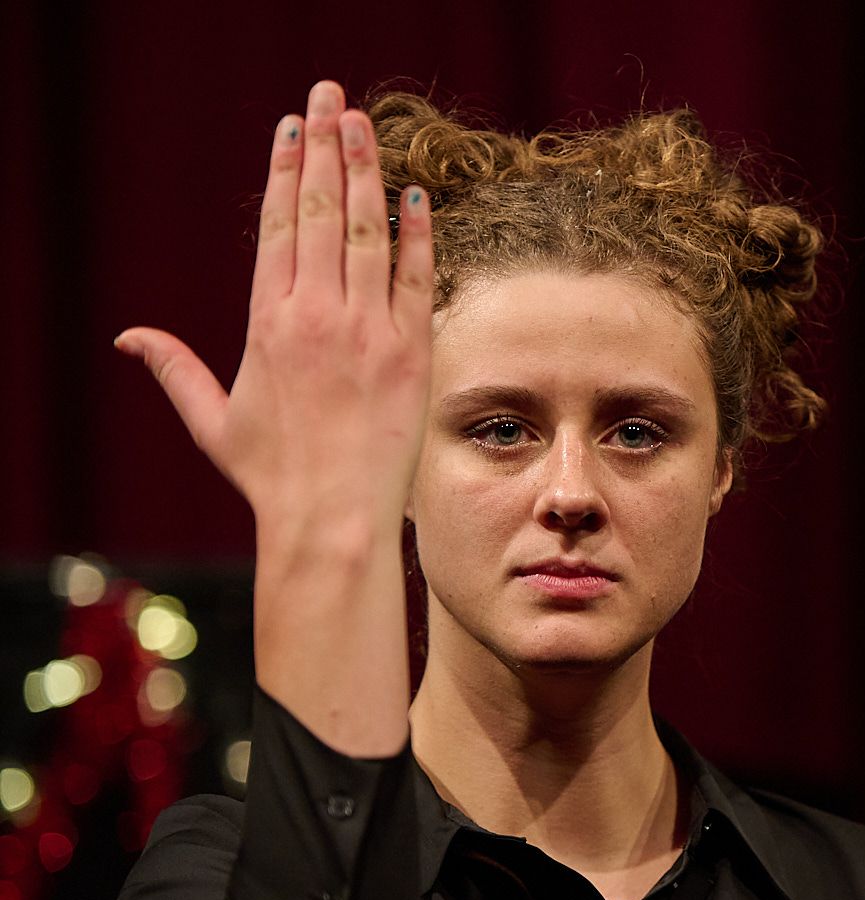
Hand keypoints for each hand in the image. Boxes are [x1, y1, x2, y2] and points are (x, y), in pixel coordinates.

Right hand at [114, 80, 432, 540]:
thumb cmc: (274, 476)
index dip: (285, 171)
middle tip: (331, 98)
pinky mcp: (411, 353)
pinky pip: (415, 279)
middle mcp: (317, 317)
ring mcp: (367, 332)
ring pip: (366, 234)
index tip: (292, 128)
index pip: (276, 228)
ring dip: (367, 174)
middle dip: (326, 149)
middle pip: (319, 213)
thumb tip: (131, 337)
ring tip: (366, 126)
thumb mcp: (214, 420)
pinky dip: (417, 235)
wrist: (332, 519)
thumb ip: (176, 371)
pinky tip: (414, 197)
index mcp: (267, 323)